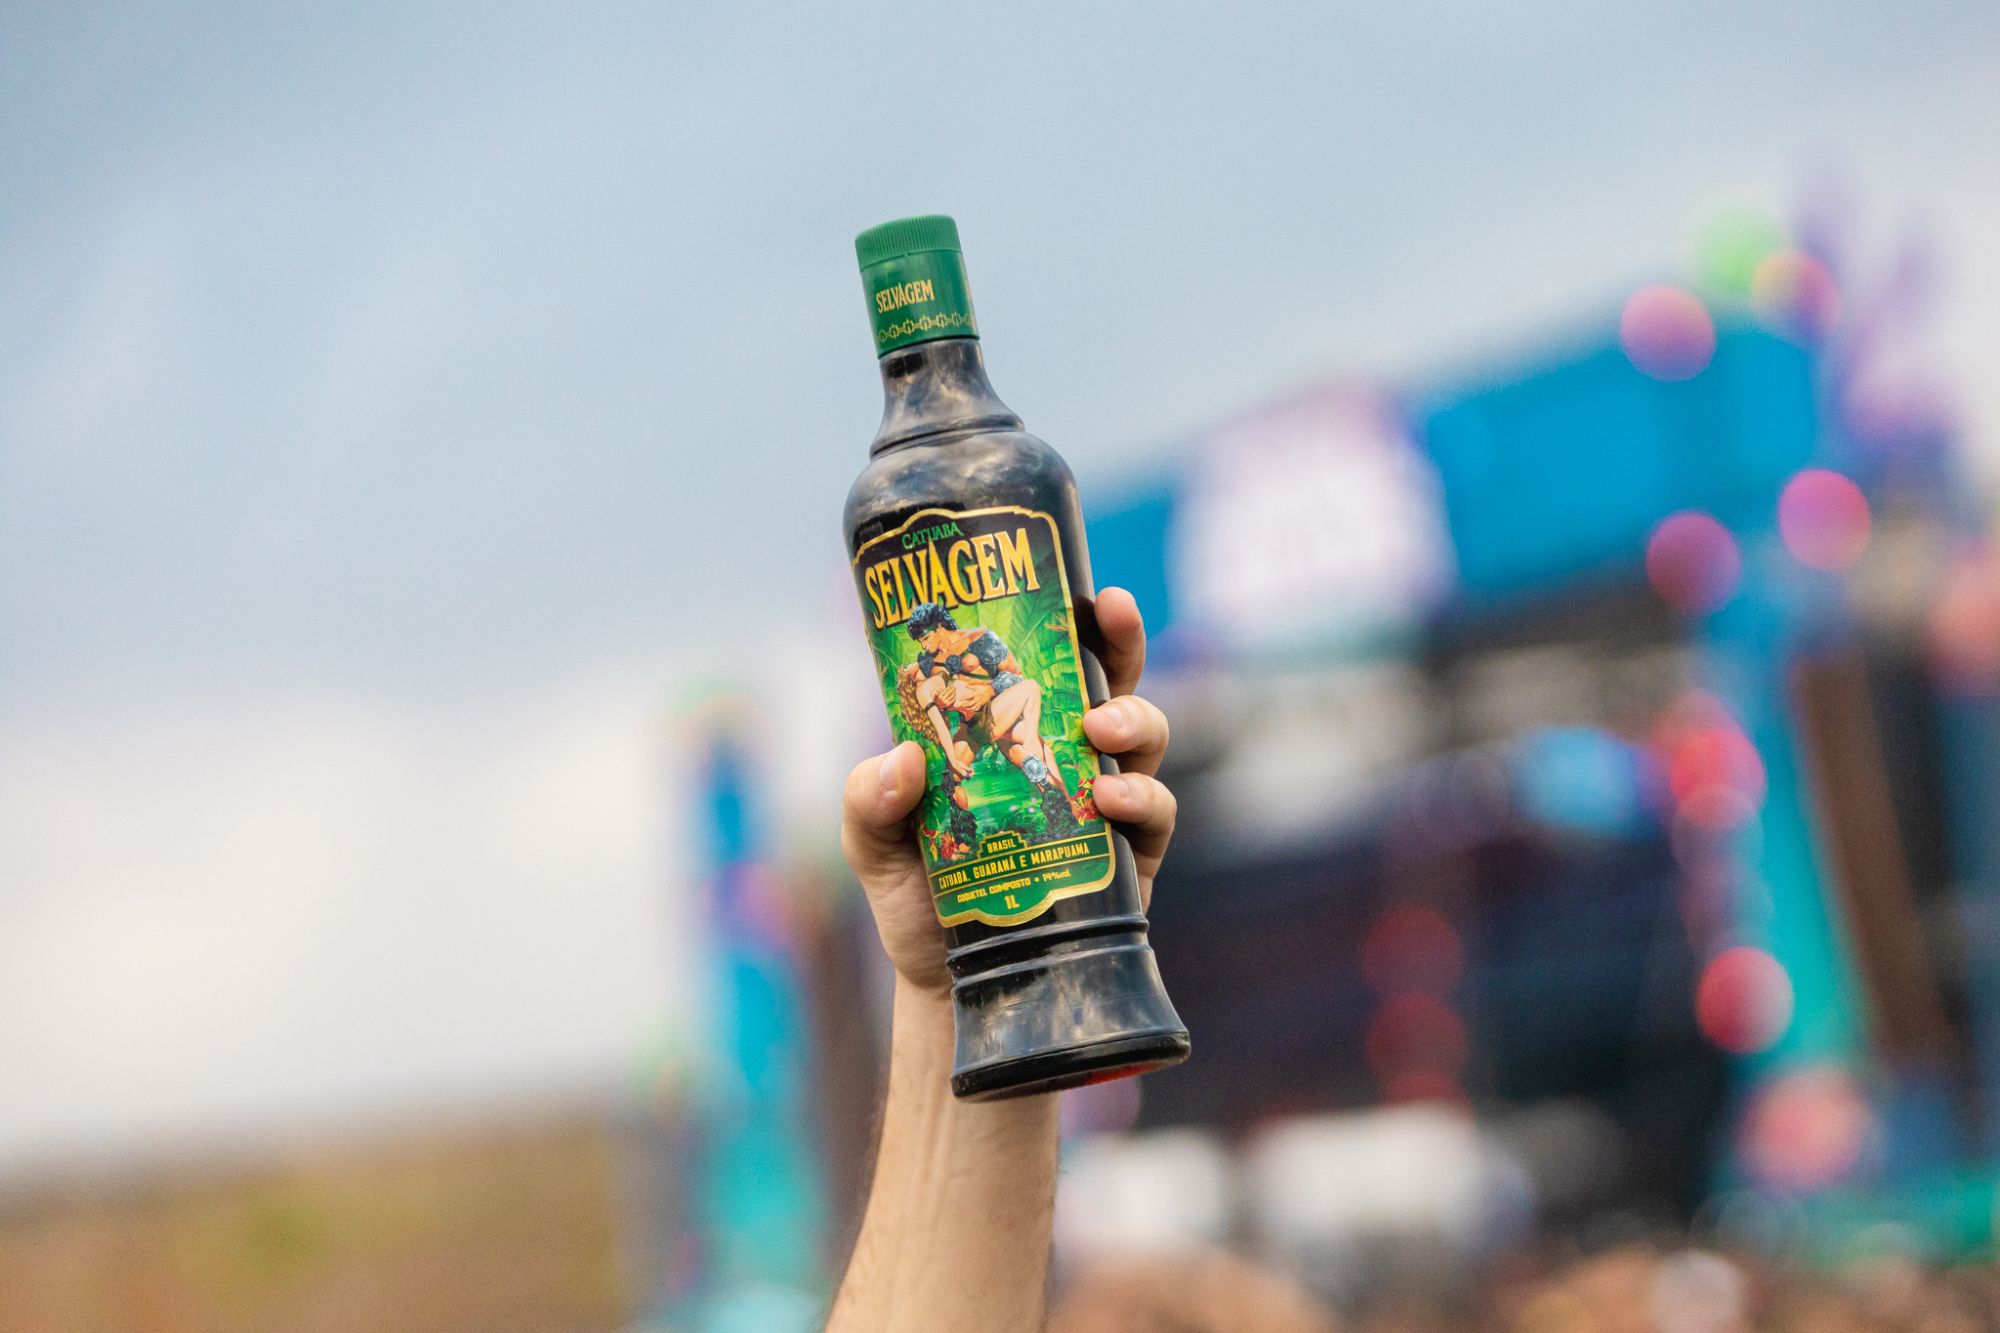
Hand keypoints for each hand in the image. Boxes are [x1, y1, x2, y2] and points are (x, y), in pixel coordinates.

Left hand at [841, 587, 1176, 994]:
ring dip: (1133, 718)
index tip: (1080, 584)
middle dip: (1122, 640)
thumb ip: (868, 799)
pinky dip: (1143, 797)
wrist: (949, 984)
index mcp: (1014, 731)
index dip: (1072, 616)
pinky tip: (1110, 799)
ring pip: (1143, 737)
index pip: (1050, 659)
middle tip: (1109, 617)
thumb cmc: (919, 894)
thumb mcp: (871, 842)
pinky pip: (1156, 813)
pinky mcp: (1129, 859)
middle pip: (1112, 679)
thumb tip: (903, 759)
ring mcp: (1105, 804)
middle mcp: (1068, 755)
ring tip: (1101, 728)